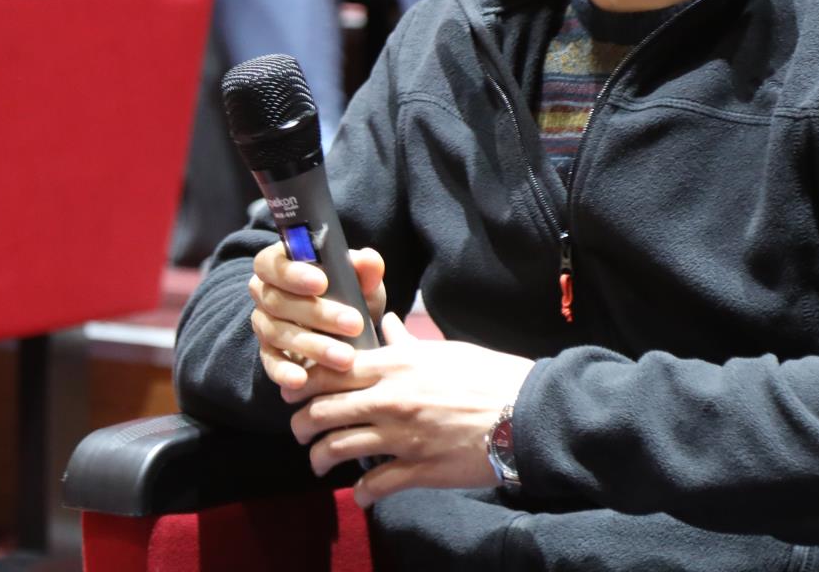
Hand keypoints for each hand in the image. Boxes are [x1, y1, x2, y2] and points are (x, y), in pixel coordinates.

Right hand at [249, 239, 386, 392]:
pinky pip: (270, 363)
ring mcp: (264, 324)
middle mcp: (265, 292)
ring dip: (312, 345)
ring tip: (346, 357)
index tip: (323, 283)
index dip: (293, 273)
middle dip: (317, 314)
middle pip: (277, 301)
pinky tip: (302, 380)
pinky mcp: (268, 354)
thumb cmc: (350, 297)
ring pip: (277, 332)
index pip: (272, 262)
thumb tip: (369, 260)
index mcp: (280, 264)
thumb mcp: (362, 283)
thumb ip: (365, 270)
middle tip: (353, 324)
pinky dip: (284, 372)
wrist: (347, 333)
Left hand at [289, 313, 536, 506]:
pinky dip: (361, 494)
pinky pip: (375, 486)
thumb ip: (406, 342)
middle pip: (322, 412)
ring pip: (338, 449)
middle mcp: (389, 399)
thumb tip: (388, 323)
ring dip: (320, 460)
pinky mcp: (418, 469)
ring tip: (319, 464)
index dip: (301, 384)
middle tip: (301, 432)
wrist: (525, 412)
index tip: (293, 394)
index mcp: (394, 365)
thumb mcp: (444, 350)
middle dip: (302, 425)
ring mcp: (402, 436)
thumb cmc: (488, 376)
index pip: (328, 371)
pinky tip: (360, 496)